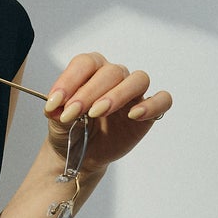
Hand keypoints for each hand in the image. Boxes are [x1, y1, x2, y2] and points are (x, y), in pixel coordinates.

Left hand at [42, 52, 171, 174]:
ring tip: (97, 113)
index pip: (85, 63)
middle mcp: (114, 76)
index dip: (70, 80)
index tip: (55, 102)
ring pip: (138, 80)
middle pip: (111, 72)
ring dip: (118, 95)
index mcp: (91, 70)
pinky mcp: (148, 112)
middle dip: (89, 93)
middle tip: (73, 113)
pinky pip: (162, 100)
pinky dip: (151, 105)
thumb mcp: (56, 122)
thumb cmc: (70, 130)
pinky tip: (133, 115)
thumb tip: (55, 108)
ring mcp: (133, 93)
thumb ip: (56, 111)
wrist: (81, 154)